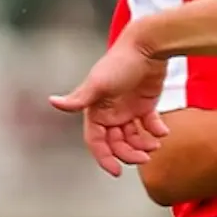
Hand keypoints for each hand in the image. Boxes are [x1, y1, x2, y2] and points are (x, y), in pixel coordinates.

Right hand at [48, 38, 172, 176]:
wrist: (148, 45)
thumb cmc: (120, 61)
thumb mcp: (99, 82)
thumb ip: (79, 98)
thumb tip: (53, 102)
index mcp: (96, 110)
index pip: (96, 141)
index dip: (104, 158)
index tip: (116, 171)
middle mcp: (111, 112)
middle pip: (117, 143)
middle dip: (129, 153)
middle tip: (145, 157)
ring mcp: (128, 108)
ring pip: (133, 137)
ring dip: (143, 144)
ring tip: (155, 144)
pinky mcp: (145, 103)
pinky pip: (150, 124)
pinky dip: (156, 130)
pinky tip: (163, 132)